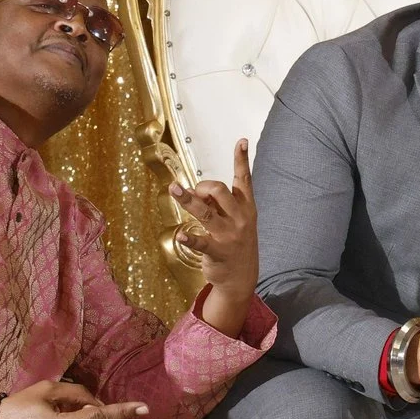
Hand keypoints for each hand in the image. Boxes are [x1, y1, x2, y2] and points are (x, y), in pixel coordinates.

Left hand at [172, 139, 258, 333]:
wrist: (243, 277)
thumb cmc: (236, 243)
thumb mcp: (237, 220)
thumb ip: (221, 203)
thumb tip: (196, 189)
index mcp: (246, 207)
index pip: (244, 179)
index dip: (241, 159)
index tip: (240, 141)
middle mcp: (239, 218)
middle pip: (219, 191)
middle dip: (203, 186)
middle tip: (192, 191)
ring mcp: (228, 235)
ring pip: (206, 211)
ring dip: (188, 199)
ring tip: (173, 189)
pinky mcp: (217, 252)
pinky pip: (201, 242)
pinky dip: (190, 238)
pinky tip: (180, 235)